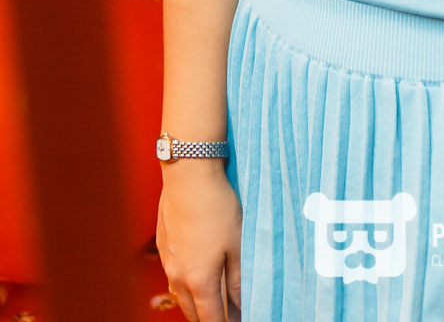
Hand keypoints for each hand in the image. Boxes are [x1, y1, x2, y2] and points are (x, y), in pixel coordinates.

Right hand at [156, 165, 242, 321]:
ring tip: (212, 301)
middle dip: (209, 318)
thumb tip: (242, 305)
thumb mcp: (237, 244)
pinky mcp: (162, 246)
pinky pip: (172, 275)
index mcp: (199, 281)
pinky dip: (185, 283)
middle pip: (193, 313)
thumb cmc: (216, 206)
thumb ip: (238, 279)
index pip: (211, 319)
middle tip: (227, 315)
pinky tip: (195, 274)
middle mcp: (178, 277)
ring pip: (180, 295)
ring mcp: (167, 262)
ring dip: (195, 303)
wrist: (188, 175)